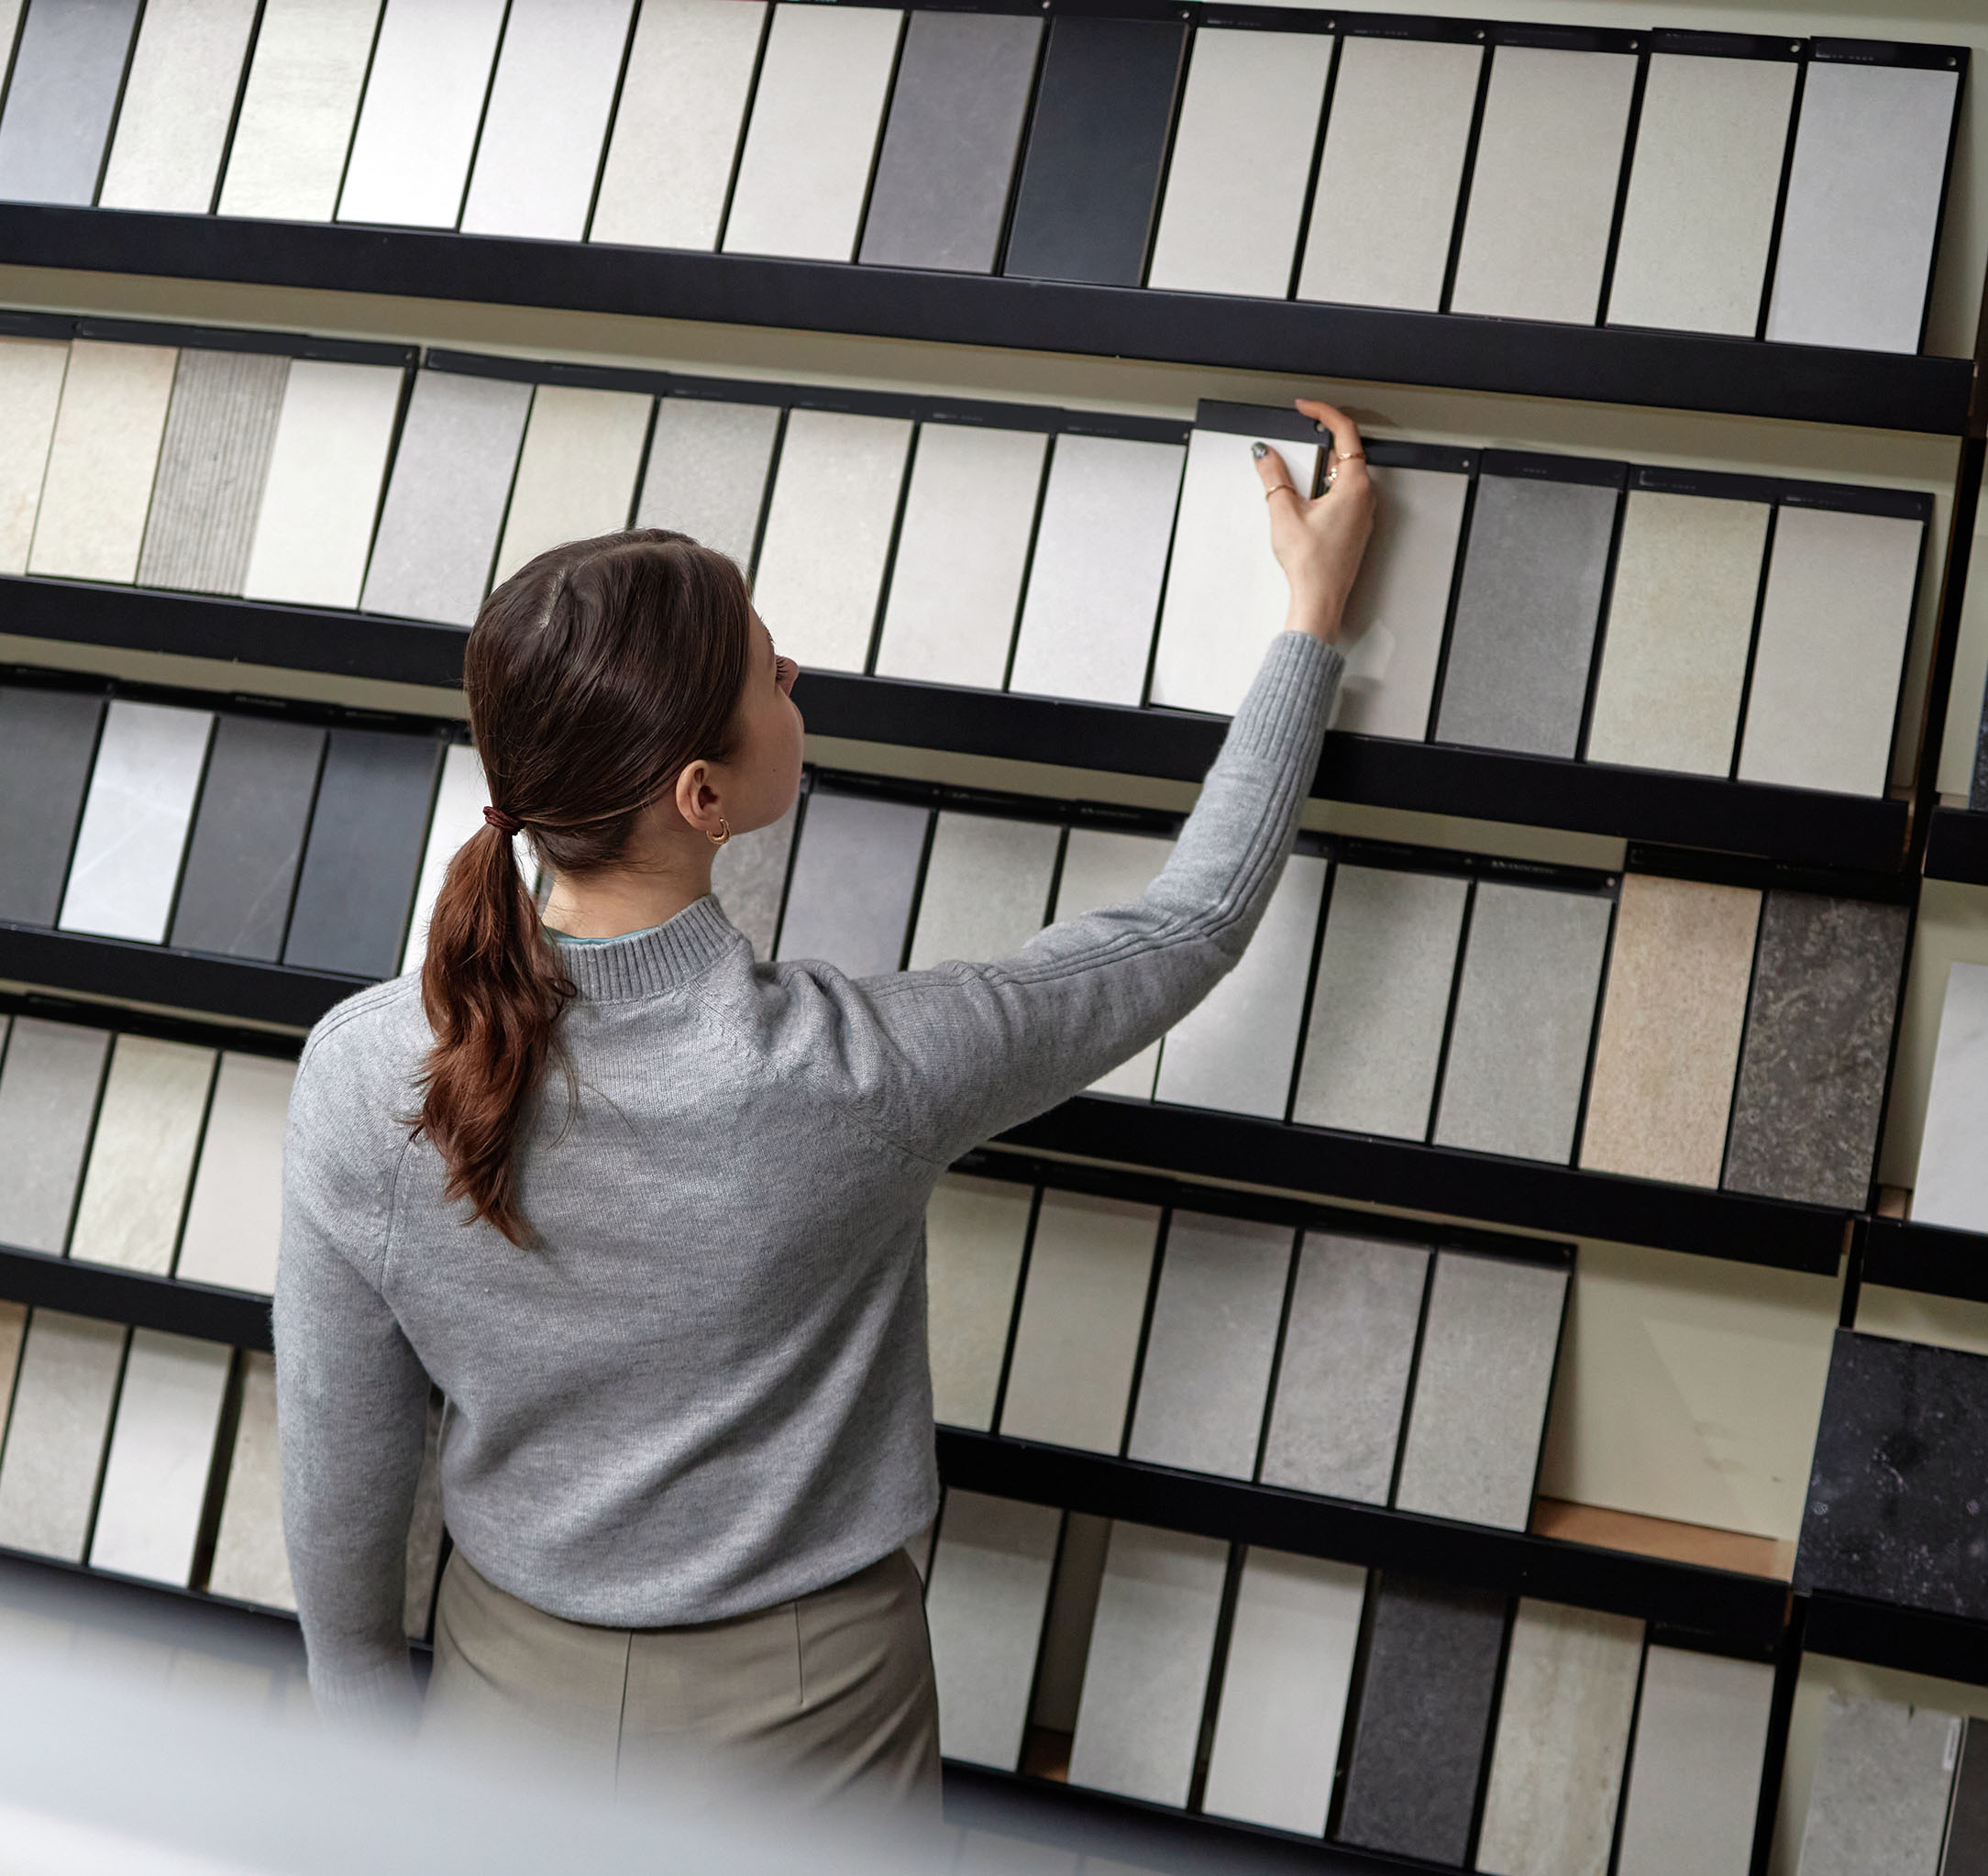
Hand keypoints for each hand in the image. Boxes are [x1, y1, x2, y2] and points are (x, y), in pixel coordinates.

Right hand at [1253, 398, 1373, 643]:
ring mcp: (1362, 514)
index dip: (1323, 412)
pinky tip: (1305, 499)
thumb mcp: (1284, 512)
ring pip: (1344, 474)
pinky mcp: (1354, 527)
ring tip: (1297, 473)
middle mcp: (1365, 498)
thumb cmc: (1312, 565)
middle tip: (1298, 433)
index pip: (1345, 432)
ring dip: (1320, 466)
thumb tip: (1265, 455)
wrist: (1320, 599)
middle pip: (1346, 452)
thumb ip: (1273, 476)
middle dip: (1320, 440)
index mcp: (1355, 486)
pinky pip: (1343, 494)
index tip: (1305, 407)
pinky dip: (1324, 486)